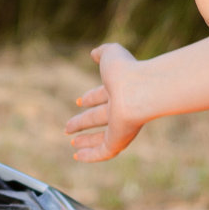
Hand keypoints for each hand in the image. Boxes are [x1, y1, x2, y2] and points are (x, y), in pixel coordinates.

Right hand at [64, 43, 149, 161]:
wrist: (140, 91)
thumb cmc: (126, 71)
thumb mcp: (111, 55)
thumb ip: (102, 52)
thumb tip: (94, 53)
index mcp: (118, 89)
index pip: (102, 95)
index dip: (90, 98)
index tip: (79, 101)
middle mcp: (120, 109)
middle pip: (99, 117)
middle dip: (83, 121)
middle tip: (68, 126)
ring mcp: (121, 127)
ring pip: (101, 137)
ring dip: (86, 140)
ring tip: (72, 141)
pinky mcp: (119, 141)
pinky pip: (103, 152)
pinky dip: (90, 155)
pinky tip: (78, 156)